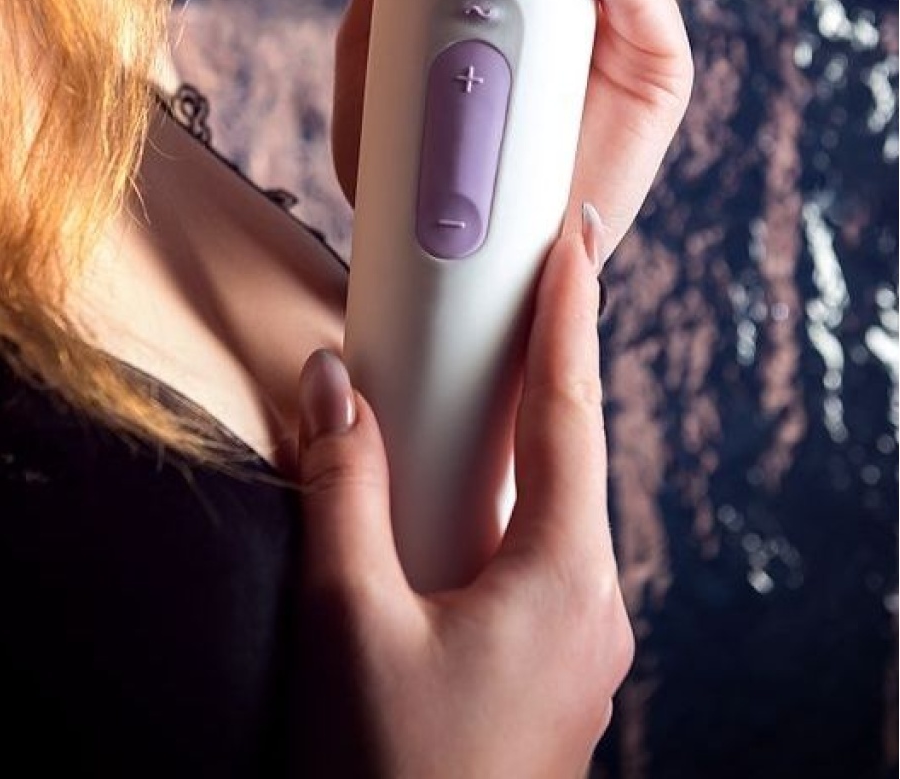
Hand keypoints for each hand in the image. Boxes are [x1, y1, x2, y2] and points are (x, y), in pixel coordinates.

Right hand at [291, 222, 632, 777]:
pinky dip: (488, 507)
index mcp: (564, 578)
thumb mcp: (348, 622)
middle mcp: (590, 606)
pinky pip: (526, 559)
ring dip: (503, 445)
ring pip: (543, 511)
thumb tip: (326, 386)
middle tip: (511, 292)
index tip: (573, 242)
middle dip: (534, 371)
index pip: (570, 412)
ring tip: (462, 386)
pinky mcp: (544, 673)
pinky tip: (444, 504)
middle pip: (564, 456)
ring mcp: (574, 646)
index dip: (570, 315)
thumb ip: (339, 491)